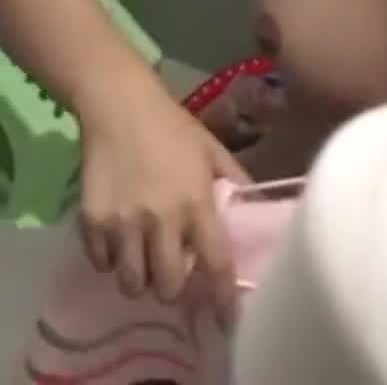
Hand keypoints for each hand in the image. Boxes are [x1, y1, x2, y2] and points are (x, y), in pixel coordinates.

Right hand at [78, 83, 249, 326]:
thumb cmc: (172, 126)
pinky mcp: (92, 222)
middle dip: (172, 288)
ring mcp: (123, 223)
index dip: (223, 298)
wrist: (119, 104)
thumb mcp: (211, 149)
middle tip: (172, 270)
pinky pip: (101, 264)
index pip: (215, 264)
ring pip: (132, 284)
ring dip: (140, 277)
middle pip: (167, 288)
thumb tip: (256, 208)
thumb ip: (234, 180)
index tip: (227, 318)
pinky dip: (110, 260)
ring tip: (143, 257)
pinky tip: (118, 238)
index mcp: (196, 202)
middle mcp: (161, 219)